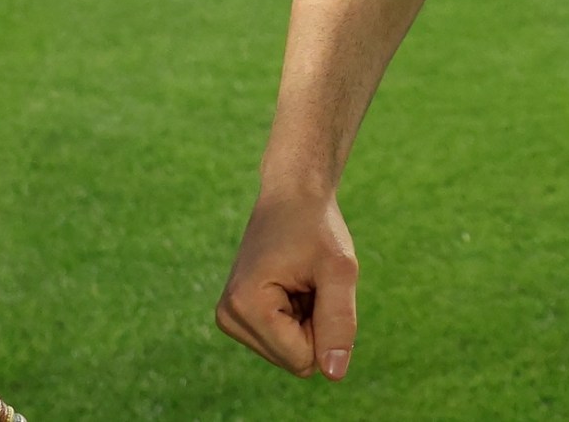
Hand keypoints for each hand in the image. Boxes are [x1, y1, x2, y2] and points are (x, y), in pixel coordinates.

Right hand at [216, 186, 358, 380]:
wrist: (292, 195)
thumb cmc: (317, 227)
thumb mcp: (340, 270)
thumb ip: (339, 322)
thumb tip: (334, 375)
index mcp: (246, 306)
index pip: (303, 360)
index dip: (324, 326)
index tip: (314, 283)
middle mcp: (228, 317)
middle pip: (295, 361)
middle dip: (314, 325)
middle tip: (309, 281)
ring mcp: (230, 318)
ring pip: (290, 354)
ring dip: (306, 320)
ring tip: (300, 281)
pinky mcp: (237, 316)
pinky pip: (283, 342)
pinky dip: (297, 317)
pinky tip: (291, 284)